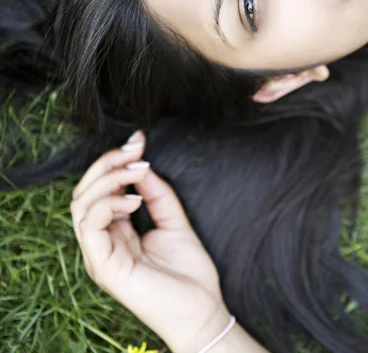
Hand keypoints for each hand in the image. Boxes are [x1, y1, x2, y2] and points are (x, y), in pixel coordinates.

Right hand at [70, 131, 230, 352]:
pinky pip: (89, 226)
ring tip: (138, 171)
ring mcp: (100, 255)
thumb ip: (157, 195)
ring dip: (108, 179)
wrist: (202, 311)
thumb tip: (142, 165)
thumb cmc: (189, 274)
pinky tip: (134, 201)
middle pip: (84, 192)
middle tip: (135, 149)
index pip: (100, 190)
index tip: (139, 141)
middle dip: (108, 163)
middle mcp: (103, 243)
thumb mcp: (175, 223)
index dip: (116, 161)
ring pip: (81, 204)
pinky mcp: (105, 267)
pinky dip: (108, 204)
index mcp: (116, 233)